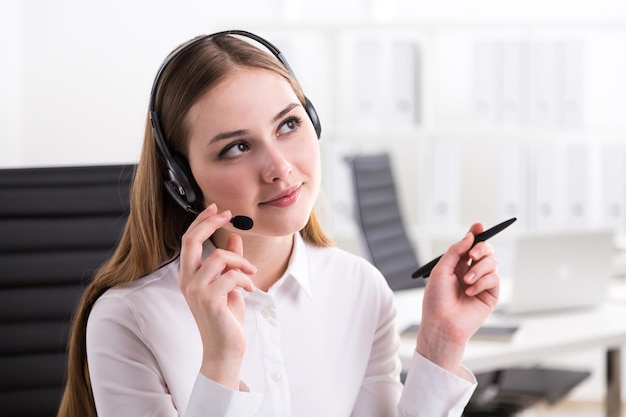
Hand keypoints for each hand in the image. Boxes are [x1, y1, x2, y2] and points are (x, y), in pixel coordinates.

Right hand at [178, 204, 256, 389]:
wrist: (225, 349)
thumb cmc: (226, 319)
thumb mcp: (229, 285)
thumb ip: (229, 263)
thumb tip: (234, 237)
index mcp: (189, 276)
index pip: (188, 241)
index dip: (201, 221)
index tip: (217, 209)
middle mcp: (187, 281)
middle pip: (191, 241)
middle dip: (210, 223)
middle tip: (228, 214)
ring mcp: (196, 291)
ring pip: (218, 258)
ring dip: (241, 262)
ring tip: (251, 275)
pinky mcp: (209, 300)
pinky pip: (231, 276)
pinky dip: (245, 279)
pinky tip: (250, 290)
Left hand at [416, 222, 499, 374]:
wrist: (442, 323)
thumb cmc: (436, 300)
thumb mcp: (440, 270)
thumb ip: (455, 251)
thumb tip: (469, 236)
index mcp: (457, 264)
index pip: (470, 245)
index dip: (476, 233)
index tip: (478, 225)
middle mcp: (471, 271)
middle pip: (486, 250)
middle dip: (482, 247)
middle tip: (473, 253)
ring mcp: (482, 282)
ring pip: (492, 262)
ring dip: (478, 269)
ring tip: (466, 282)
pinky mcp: (491, 294)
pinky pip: (494, 278)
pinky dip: (482, 282)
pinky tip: (470, 292)